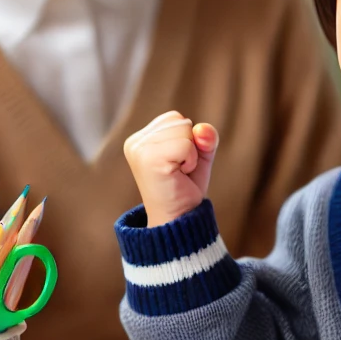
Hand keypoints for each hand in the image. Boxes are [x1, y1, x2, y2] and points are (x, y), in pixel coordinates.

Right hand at [124, 111, 218, 226]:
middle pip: (181, 121)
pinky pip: (186, 145)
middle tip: (178, 171)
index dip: (187, 140)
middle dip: (190, 146)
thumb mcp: (199, 155)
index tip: (177, 163)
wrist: (177, 221)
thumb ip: (205, 136)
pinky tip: (179, 175)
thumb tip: (201, 129)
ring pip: (185, 130)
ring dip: (191, 154)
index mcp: (139, 139)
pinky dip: (191, 161)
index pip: (175, 118)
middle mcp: (135, 142)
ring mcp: (139, 150)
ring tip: (178, 173)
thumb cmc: (185, 189)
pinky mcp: (149, 159)